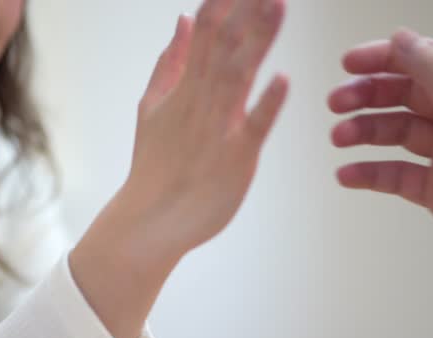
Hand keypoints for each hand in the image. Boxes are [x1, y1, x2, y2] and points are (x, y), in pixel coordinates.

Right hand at [71, 0, 288, 337]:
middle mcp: (200, 101)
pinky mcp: (236, 159)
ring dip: (259, 40)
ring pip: (239, 76)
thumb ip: (170, 62)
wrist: (149, 220)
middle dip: (245, 9)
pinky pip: (254, 128)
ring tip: (277, 4)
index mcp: (183, 87)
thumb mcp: (152, 108)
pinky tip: (283, 78)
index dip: (223, 1)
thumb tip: (183, 19)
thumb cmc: (154, 165)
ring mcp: (218, 129)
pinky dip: (267, 104)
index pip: (204, 31)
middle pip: (223, 45)